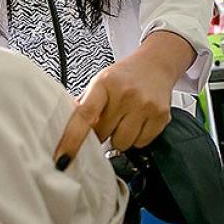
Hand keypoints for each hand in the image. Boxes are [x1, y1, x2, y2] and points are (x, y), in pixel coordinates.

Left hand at [53, 31, 194, 165]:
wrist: (155, 65)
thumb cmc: (123, 76)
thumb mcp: (99, 83)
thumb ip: (83, 105)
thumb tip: (62, 130)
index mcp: (105, 83)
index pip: (85, 115)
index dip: (72, 139)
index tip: (62, 158)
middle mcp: (126, 94)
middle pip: (103, 135)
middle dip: (101, 133)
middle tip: (108, 119)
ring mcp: (145, 106)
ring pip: (122, 144)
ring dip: (119, 138)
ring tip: (123, 120)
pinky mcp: (161, 116)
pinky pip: (140, 144)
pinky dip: (136, 138)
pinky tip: (137, 121)